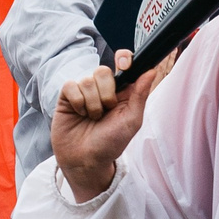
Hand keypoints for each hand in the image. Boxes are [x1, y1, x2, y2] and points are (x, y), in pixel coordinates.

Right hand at [50, 52, 169, 201]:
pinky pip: (71, 86)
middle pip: (103, 71)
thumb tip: (151, 71)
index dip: (124, 58)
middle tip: (107, 110)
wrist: (86, 160)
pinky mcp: (67, 97)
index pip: (124, 64)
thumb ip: (140, 95)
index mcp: (122, 91)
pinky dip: (78, 102)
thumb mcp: (131, 120)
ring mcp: (84, 92)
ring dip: (92, 103)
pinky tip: (79, 114)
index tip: (124, 63)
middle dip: (107, 93)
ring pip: (87, 80)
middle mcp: (103, 89)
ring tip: (92, 118)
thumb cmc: (111, 143)